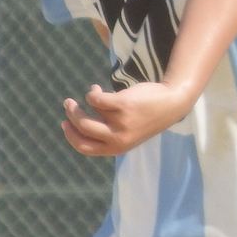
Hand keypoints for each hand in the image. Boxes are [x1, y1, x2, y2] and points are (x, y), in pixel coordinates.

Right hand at [60, 81, 192, 157]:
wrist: (171, 103)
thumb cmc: (146, 116)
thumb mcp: (127, 131)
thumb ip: (107, 130)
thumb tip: (78, 117)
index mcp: (117, 148)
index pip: (85, 147)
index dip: (71, 136)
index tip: (64, 124)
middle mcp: (118, 138)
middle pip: (82, 130)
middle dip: (71, 116)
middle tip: (68, 104)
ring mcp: (120, 122)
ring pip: (87, 114)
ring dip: (78, 105)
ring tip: (81, 97)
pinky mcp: (123, 106)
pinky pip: (96, 99)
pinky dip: (93, 93)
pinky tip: (96, 89)